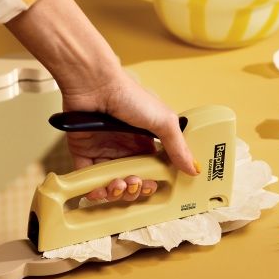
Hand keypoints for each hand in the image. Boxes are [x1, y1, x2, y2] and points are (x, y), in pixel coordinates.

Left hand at [63, 71, 199, 201]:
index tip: (153, 185)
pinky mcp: (84, 154)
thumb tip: (194, 167)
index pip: (152, 170)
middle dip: (135, 190)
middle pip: (132, 181)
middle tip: (135, 183)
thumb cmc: (129, 96)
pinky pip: (88, 180)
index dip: (153, 182)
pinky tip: (100, 190)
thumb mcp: (163, 121)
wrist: (96, 86)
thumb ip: (178, 146)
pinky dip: (94, 190)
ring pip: (111, 184)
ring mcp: (104, 152)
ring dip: (116, 192)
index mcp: (145, 142)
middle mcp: (125, 148)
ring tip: (118, 184)